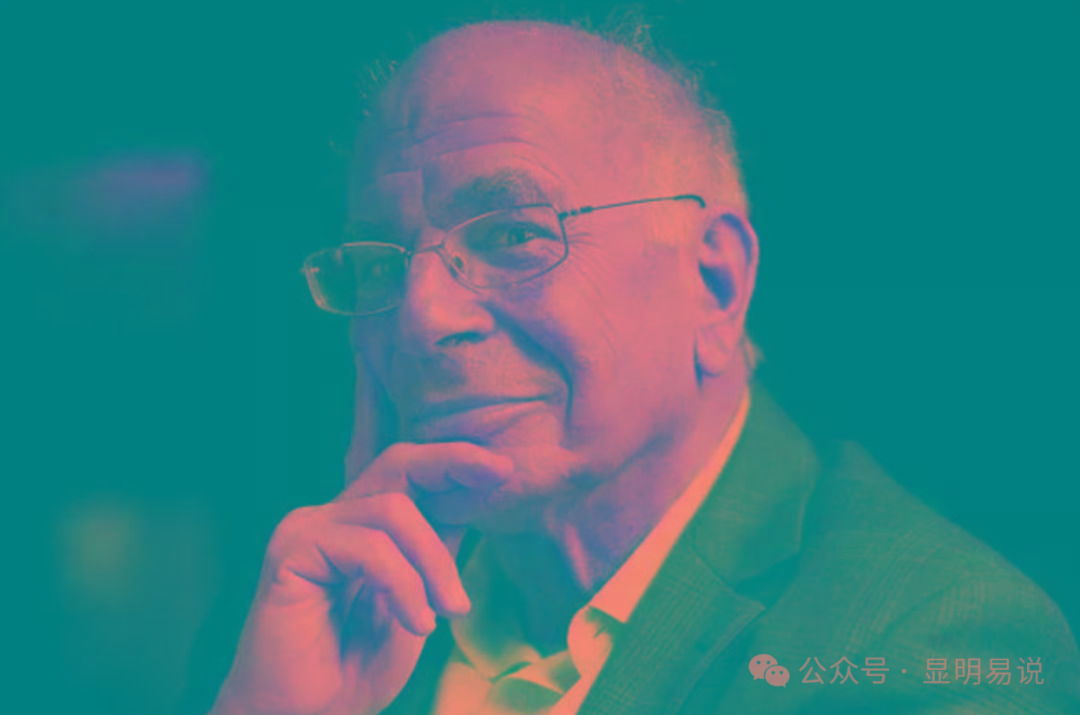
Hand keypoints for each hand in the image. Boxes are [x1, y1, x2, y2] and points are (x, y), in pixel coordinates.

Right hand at [209, 442, 514, 714]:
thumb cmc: (356, 665)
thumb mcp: (420, 599)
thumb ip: (436, 551)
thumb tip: (478, 501)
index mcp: (362, 523)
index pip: (410, 473)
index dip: (456, 461)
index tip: (505, 468)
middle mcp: (334, 515)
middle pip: (398, 464)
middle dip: (453, 463)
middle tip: (499, 475)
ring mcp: (309, 527)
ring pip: (393, 511)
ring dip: (434, 563)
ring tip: (448, 610)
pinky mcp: (292, 550)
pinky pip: (369, 549)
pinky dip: (403, 585)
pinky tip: (415, 623)